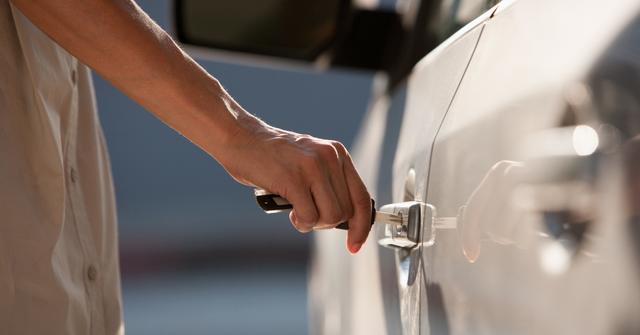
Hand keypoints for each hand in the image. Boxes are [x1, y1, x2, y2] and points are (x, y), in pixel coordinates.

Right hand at [216, 115, 371, 253]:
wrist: (240, 138)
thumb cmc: (271, 157)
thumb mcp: (309, 162)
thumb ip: (328, 183)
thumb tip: (346, 219)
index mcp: (337, 154)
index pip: (362, 197)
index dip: (362, 225)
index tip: (354, 244)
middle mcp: (330, 158)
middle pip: (346, 212)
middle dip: (326, 223)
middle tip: (306, 213)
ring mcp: (312, 168)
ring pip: (330, 217)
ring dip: (312, 223)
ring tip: (297, 211)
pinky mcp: (294, 179)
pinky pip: (309, 217)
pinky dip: (300, 222)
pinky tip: (290, 211)